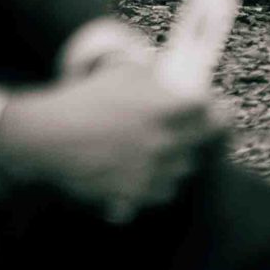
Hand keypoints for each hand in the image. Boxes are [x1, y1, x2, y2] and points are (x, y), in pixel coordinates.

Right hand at [0, 61, 229, 217]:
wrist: (48, 138)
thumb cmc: (82, 100)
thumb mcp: (120, 74)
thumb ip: (155, 80)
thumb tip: (178, 83)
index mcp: (163, 109)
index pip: (214, 112)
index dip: (221, 109)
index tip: (221, 108)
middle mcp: (165, 143)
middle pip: (207, 145)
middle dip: (208, 135)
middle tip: (201, 128)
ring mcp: (153, 173)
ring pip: (186, 169)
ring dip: (181, 157)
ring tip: (160, 145)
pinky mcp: (139, 196)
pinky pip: (164, 190)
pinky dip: (159, 179)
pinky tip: (143, 166)